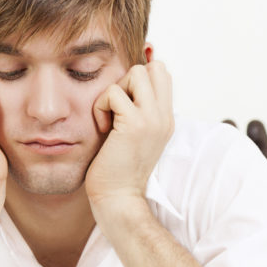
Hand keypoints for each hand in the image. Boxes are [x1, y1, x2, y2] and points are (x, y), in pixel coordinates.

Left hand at [86, 61, 173, 210]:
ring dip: (116, 90)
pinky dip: (101, 106)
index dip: (141, 76)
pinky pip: (113, 92)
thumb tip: (121, 86)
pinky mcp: (135, 124)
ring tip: (111, 118)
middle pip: (154, 67)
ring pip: (137, 72)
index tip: (122, 99)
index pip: (162, 74)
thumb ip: (132, 110)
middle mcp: (164, 116)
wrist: (118, 199)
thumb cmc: (116, 170)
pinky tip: (103, 129)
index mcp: (165, 119)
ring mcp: (153, 119)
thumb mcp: (130, 135)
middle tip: (118, 108)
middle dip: (129, 80)